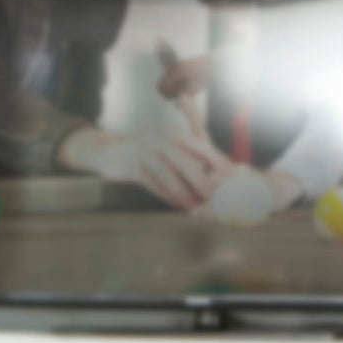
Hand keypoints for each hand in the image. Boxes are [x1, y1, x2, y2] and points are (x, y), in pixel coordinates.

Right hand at [61, 124, 237, 210]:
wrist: (109, 151)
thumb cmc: (146, 151)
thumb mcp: (168, 145)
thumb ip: (190, 156)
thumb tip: (217, 175)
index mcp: (177, 135)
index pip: (203, 148)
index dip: (219, 162)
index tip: (233, 176)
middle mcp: (162, 141)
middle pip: (187, 164)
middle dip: (203, 183)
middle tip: (217, 198)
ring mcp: (146, 155)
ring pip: (170, 177)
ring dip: (184, 195)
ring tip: (195, 207)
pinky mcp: (133, 169)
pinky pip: (155, 186)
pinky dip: (167, 197)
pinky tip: (177, 205)